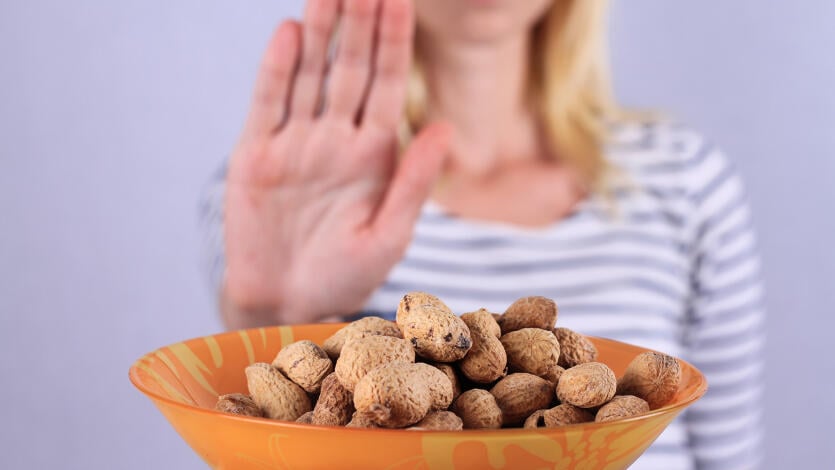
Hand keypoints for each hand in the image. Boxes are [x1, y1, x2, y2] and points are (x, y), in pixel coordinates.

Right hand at [222, 0, 449, 326]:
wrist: (286, 304)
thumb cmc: (345, 276)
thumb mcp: (389, 236)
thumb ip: (413, 182)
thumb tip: (445, 129)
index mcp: (374, 154)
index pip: (388, 85)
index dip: (396, 42)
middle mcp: (336, 138)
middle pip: (350, 68)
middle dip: (360, 23)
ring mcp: (296, 143)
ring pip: (309, 75)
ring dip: (319, 32)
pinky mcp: (257, 155)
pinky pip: (269, 104)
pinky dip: (277, 70)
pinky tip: (288, 33)